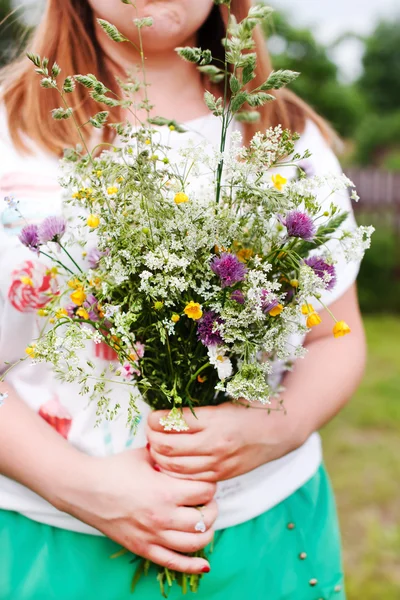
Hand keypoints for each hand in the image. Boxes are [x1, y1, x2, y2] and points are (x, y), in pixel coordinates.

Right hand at [57, 448, 216, 573]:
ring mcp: (153, 536)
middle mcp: (162, 516)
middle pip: (205, 519)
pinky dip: (193, 565)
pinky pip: (174, 563)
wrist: (84, 489)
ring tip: (202, 520)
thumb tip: (183, 450)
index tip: (205, 480)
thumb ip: (167, 455)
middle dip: (211, 507)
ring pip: (195, 543)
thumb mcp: (145, 455)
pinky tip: (204, 563)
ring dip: (206, 531)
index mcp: (165, 491)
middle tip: (206, 500)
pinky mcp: (143, 549)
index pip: (205, 491)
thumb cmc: (114, 468)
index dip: (210, 484)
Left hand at [147, 402, 300, 482]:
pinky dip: (173, 472)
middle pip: (168, 447)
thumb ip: (198, 410)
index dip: (155, 420)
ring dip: (159, 457)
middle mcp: (215, 444)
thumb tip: (167, 412)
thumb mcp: (224, 402)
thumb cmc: (251, 410)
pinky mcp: (220, 476)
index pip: (173, 422)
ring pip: (174, 467)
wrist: (280, 431)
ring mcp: (218, 463)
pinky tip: (170, 462)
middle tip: (149, 431)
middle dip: (152, 439)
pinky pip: (188, 479)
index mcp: (215, 420)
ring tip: (156, 446)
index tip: (152, 416)